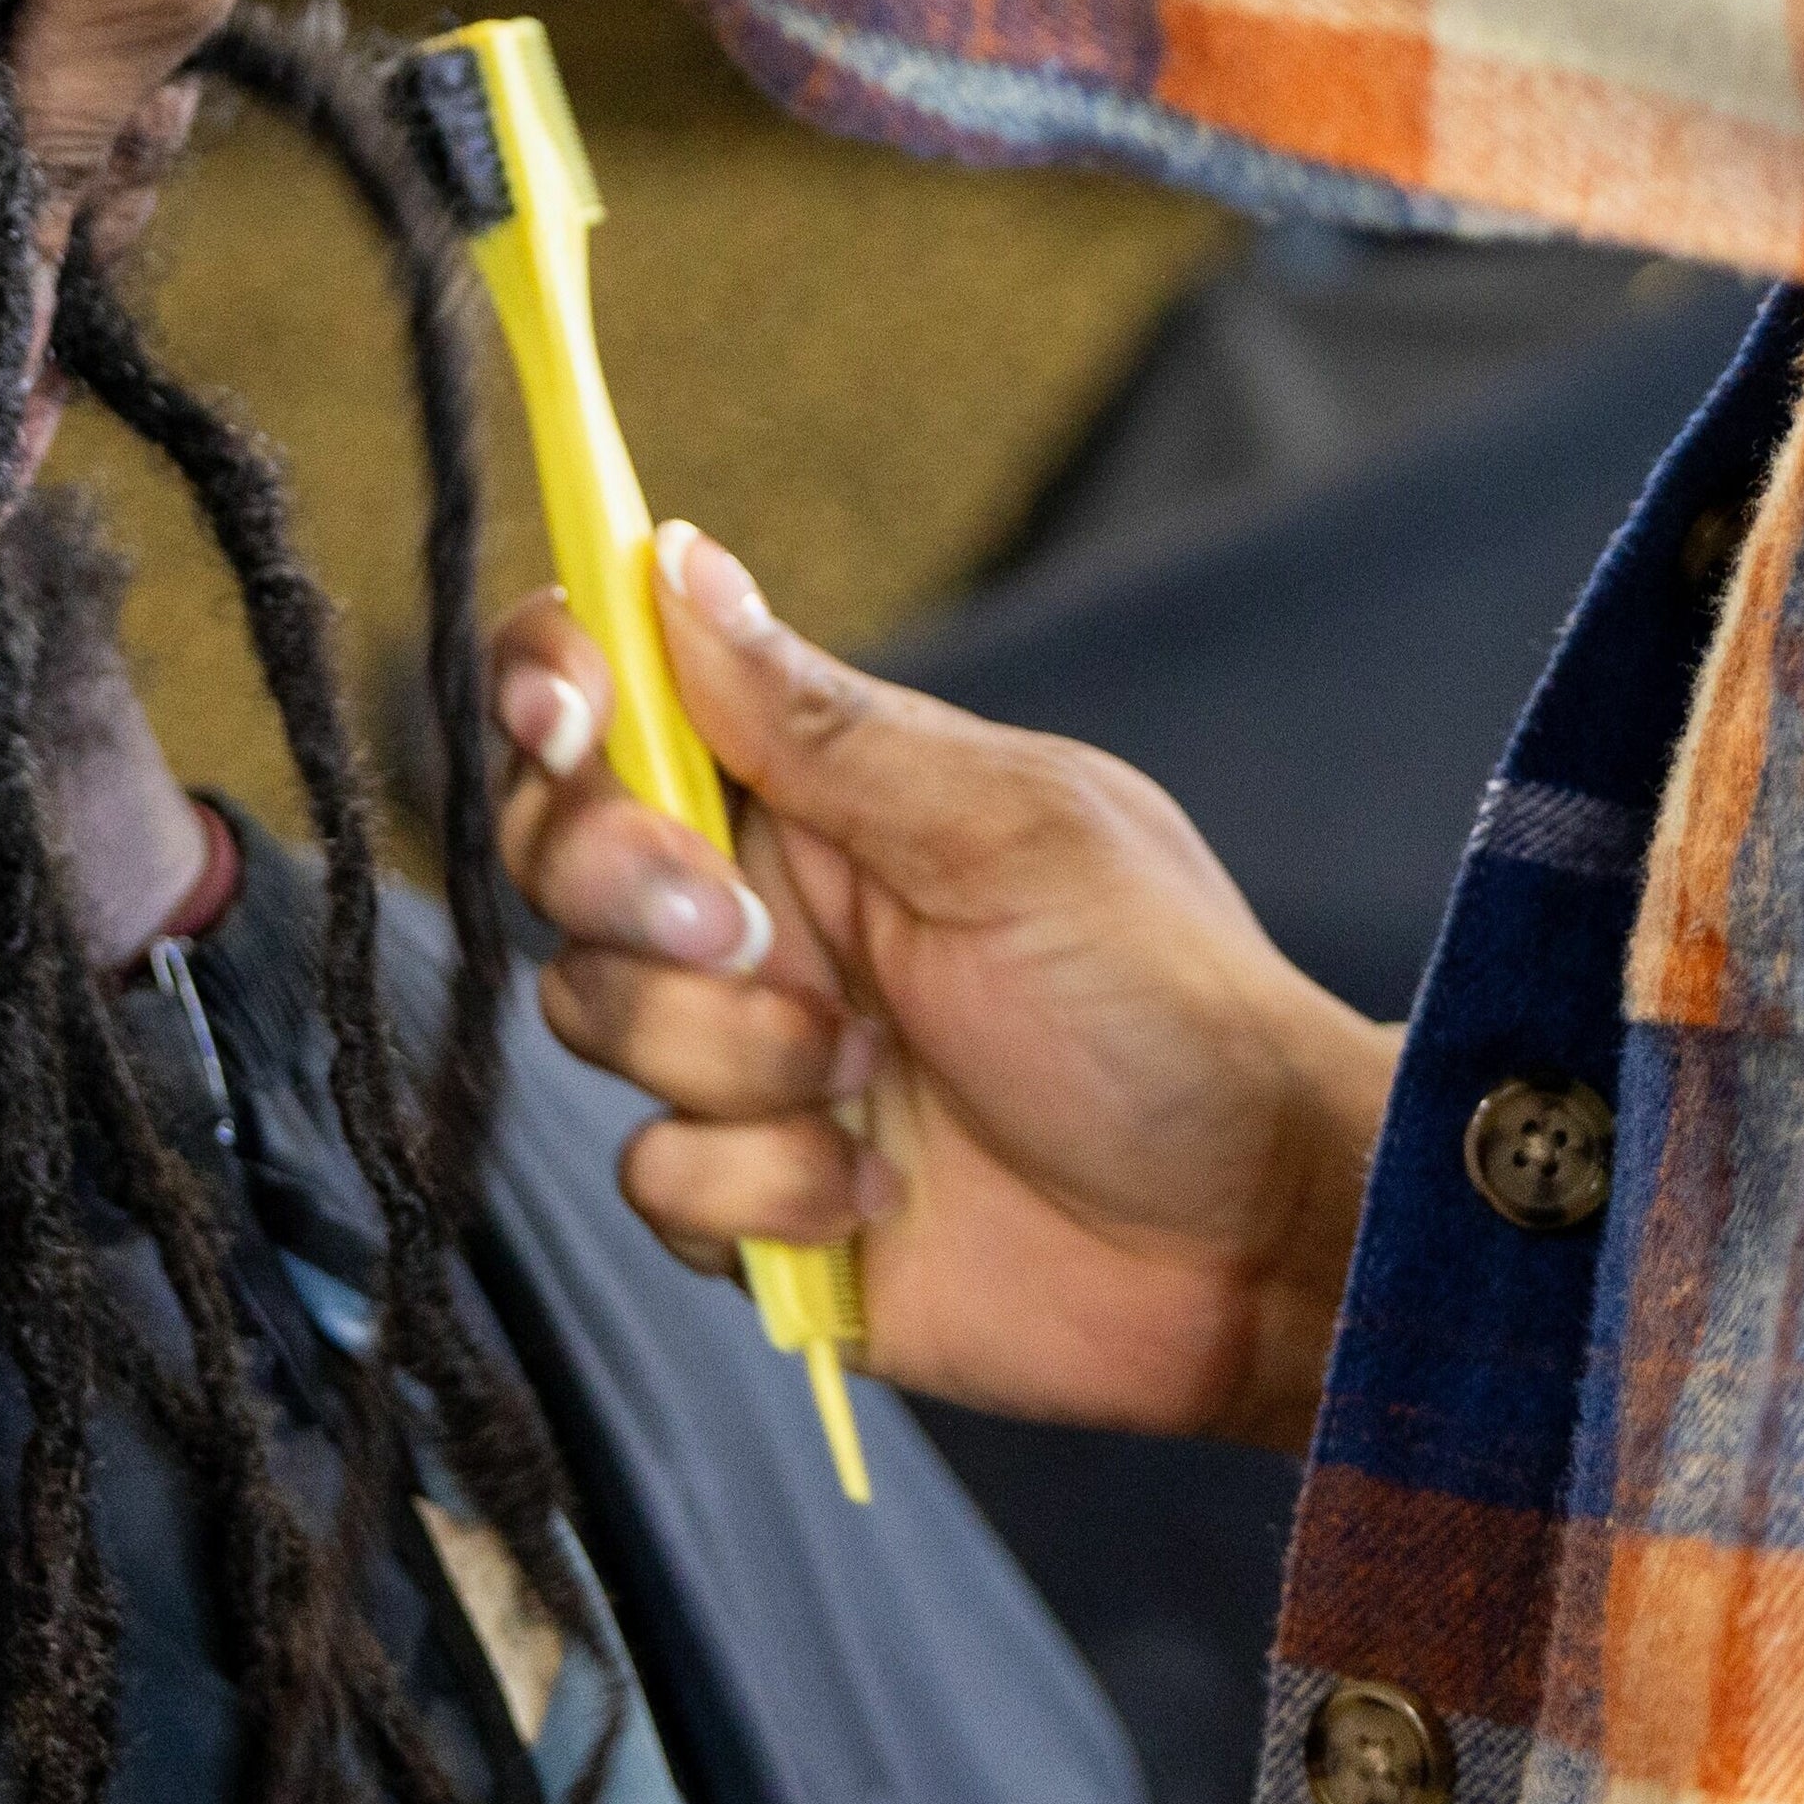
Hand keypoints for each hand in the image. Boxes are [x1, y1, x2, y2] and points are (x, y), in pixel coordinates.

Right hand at [490, 525, 1397, 1454]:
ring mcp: (746, 1054)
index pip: (617, 698)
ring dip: (730, 1051)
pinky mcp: (749, 1200)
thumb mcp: (1004, 835)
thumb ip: (817, 723)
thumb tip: (676, 559)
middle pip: (559, 853)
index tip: (573, 722)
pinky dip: (760, 1192)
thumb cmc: (1167, 1007)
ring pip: (590, 1014)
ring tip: (875, 1077)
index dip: (552, 688)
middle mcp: (755, 909)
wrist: (1251, 1244)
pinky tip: (875, 1195)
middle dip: (623, 884)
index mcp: (812, 793)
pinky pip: (651, 1175)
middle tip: (742, 931)